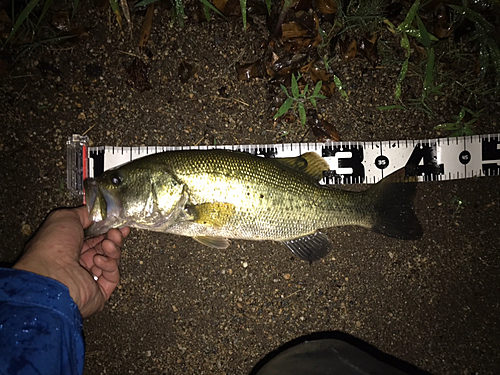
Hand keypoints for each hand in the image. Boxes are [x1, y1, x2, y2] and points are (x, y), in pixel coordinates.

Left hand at [13, 206, 129, 317]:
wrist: (51, 276)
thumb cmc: (52, 247)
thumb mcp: (65, 217)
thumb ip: (83, 213)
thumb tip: (95, 212)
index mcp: (67, 248)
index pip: (93, 238)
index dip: (107, 229)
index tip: (118, 223)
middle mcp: (77, 264)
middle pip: (105, 248)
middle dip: (113, 238)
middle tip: (118, 232)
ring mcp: (89, 279)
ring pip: (111, 261)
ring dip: (113, 250)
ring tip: (108, 244)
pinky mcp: (99, 292)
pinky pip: (112, 277)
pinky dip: (109, 266)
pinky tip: (98, 260)